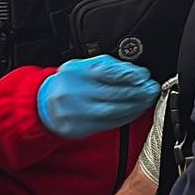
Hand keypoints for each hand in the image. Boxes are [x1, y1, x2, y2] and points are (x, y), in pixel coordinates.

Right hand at [37, 55, 159, 138]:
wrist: (44, 104)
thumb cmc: (69, 82)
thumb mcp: (84, 66)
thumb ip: (108, 66)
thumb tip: (135, 72)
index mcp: (78, 72)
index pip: (109, 72)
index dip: (130, 75)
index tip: (144, 76)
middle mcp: (76, 92)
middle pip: (114, 93)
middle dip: (138, 91)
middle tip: (151, 89)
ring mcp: (77, 112)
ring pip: (114, 110)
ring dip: (135, 106)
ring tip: (147, 100)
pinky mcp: (80, 127)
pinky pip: (109, 123)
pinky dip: (126, 117)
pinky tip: (135, 111)